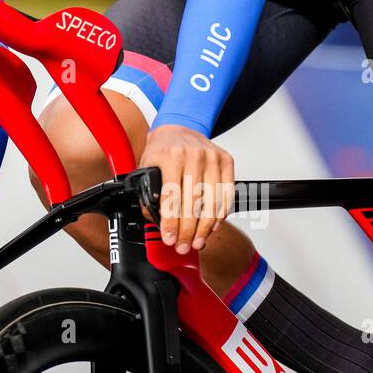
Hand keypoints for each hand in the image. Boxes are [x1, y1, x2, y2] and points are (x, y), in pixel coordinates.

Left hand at [139, 124, 235, 254]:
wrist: (179, 126)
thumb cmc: (162, 149)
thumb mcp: (146, 166)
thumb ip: (147, 192)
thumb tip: (154, 220)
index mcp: (170, 156)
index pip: (172, 197)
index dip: (171, 222)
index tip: (169, 239)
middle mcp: (193, 156)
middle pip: (193, 203)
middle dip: (187, 231)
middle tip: (183, 246)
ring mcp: (212, 158)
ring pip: (212, 202)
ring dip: (205, 227)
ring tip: (197, 242)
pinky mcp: (226, 161)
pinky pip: (226, 193)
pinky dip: (220, 213)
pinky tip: (212, 225)